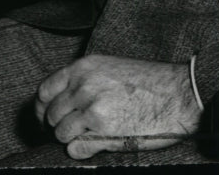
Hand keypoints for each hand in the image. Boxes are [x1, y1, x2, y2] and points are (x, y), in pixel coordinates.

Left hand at [34, 54, 201, 159]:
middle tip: (69, 132)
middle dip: (57, 126)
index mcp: (84, 67)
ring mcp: (91, 106)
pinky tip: (92, 145)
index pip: (45, 90)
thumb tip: (63, 105)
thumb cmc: (148, 82)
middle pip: (51, 113)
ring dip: (70, 139)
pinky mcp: (102, 128)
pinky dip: (79, 150)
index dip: (42, 108)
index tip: (46, 119)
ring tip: (87, 137)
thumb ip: (84, 83)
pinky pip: (75, 147)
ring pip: (61, 132)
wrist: (176, 93)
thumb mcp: (110, 70)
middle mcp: (83, 84)